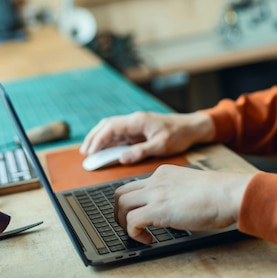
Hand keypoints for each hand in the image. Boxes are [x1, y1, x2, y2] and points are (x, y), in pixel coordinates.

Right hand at [79, 111, 214, 163]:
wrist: (191, 127)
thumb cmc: (179, 135)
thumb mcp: (161, 145)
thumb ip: (141, 151)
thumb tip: (122, 157)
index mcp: (138, 121)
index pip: (111, 127)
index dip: (98, 139)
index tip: (90, 151)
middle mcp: (134, 120)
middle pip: (107, 125)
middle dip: (94, 138)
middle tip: (85, 153)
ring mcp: (135, 125)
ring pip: (111, 129)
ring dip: (99, 138)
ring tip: (89, 152)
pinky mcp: (138, 130)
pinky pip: (119, 134)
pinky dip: (108, 141)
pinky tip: (103, 150)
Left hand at [114, 165, 252, 243]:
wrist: (228, 193)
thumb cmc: (219, 193)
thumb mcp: (191, 186)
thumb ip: (177, 192)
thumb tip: (174, 209)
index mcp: (164, 173)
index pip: (136, 185)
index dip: (133, 203)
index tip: (140, 215)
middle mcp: (156, 180)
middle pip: (121, 193)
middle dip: (120, 212)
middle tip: (130, 226)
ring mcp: (155, 194)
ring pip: (121, 205)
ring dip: (123, 223)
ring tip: (138, 234)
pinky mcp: (157, 210)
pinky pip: (131, 221)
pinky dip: (133, 233)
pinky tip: (147, 239)